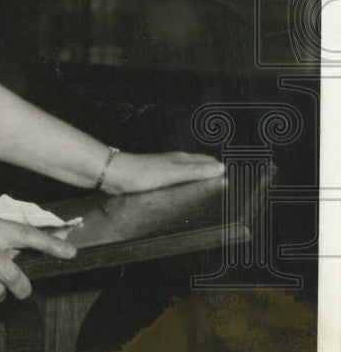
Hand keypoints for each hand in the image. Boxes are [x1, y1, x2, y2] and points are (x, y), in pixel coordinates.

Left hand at [102, 151, 224, 194]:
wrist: (117, 175)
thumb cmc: (144, 174)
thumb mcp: (174, 174)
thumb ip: (197, 171)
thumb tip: (221, 169)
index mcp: (182, 159)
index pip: (208, 161)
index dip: (220, 169)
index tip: (233, 179)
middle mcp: (175, 161)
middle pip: (199, 165)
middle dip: (212, 172)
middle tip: (226, 185)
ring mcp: (165, 169)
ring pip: (188, 172)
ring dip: (199, 178)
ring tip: (210, 189)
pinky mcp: (156, 178)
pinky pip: (177, 180)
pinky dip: (186, 184)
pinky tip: (184, 192)